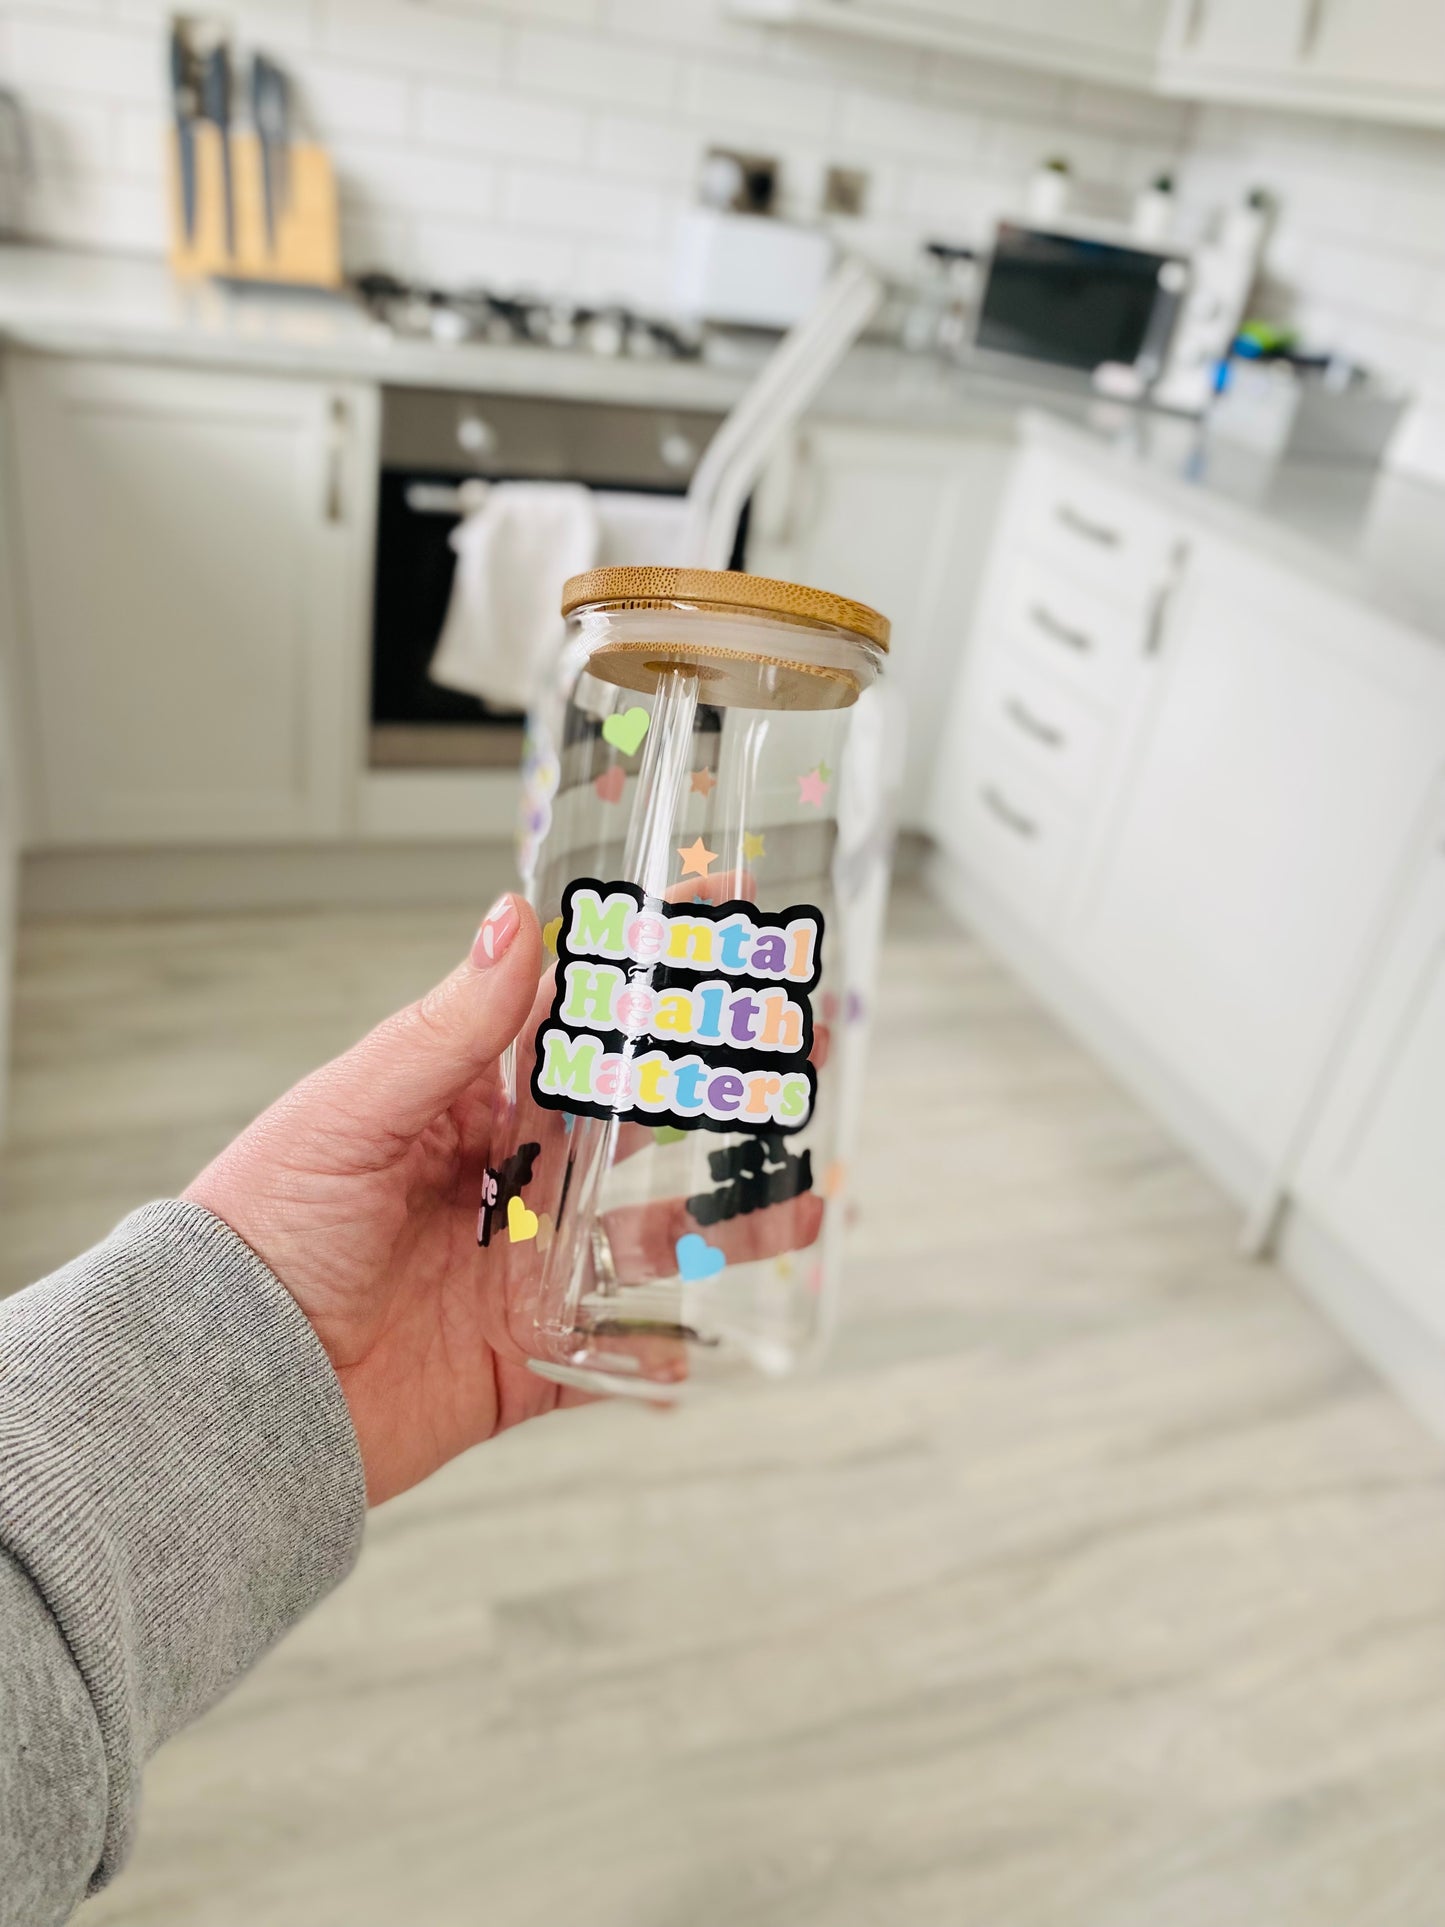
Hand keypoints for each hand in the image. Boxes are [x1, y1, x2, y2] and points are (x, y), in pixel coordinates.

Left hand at [185, 891, 823, 1505]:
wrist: (229, 1386)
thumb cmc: (262, 1230)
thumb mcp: (352, 1114)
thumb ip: (446, 1031)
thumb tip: (514, 921)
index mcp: (462, 1106)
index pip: (571, 1028)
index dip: (641, 979)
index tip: (713, 922)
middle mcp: (506, 1180)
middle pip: (633, 1128)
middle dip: (715, 1090)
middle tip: (798, 1049)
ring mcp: (523, 1268)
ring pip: (648, 1239)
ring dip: (729, 1224)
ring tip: (808, 1201)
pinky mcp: (525, 1357)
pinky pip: (614, 1354)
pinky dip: (667, 1354)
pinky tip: (718, 1339)